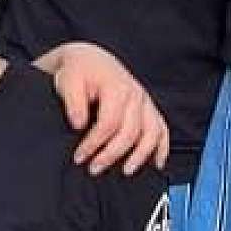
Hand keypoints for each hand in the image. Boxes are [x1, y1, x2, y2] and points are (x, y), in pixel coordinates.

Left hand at [48, 43, 169, 175]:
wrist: (90, 59)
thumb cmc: (79, 70)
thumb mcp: (68, 81)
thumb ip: (73, 103)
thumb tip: (79, 124)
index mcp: (117, 87)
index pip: (109, 123)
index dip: (94, 144)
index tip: (79, 157)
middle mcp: (136, 94)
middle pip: (130, 132)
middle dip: (112, 154)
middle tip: (94, 168)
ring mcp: (145, 101)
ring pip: (152, 133)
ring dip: (141, 155)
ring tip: (126, 171)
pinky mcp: (148, 108)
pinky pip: (162, 129)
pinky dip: (162, 147)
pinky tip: (157, 163)